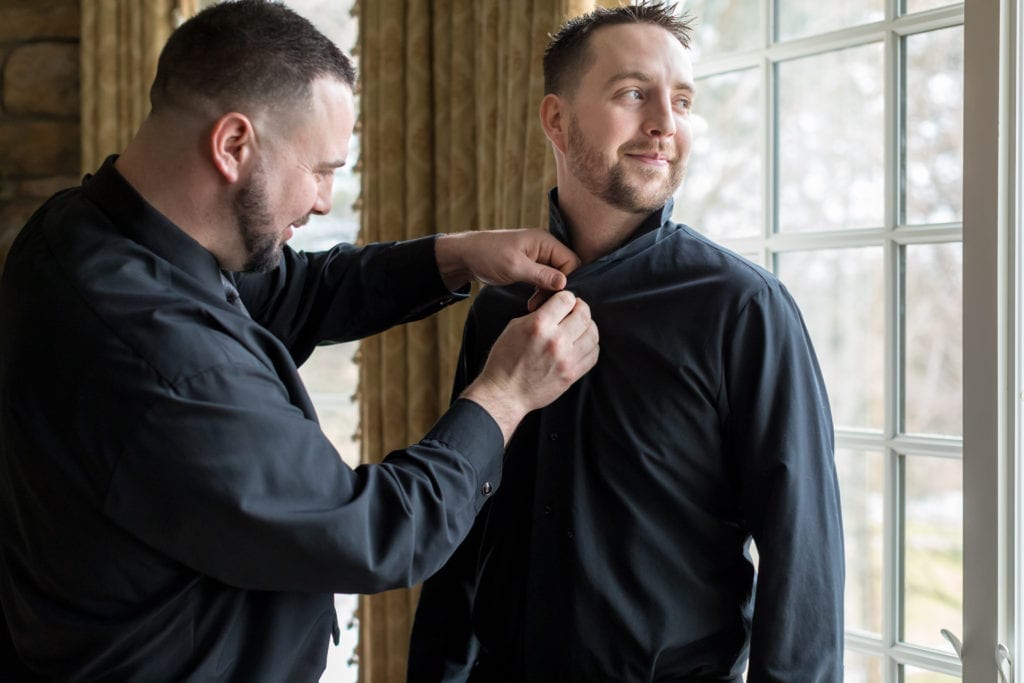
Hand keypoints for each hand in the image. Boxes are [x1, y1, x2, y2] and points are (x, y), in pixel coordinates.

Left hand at [435, 229, 580, 292]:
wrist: (466, 256)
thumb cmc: (488, 255)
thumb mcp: (514, 267)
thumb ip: (540, 275)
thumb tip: (565, 284)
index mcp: (546, 241)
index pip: (572, 262)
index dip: (567, 281)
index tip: (553, 298)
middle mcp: (546, 247)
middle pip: (567, 270)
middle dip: (557, 289)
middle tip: (542, 305)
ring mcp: (540, 257)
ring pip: (556, 278)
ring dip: (548, 293)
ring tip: (534, 305)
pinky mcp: (533, 267)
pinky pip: (546, 280)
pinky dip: (541, 292)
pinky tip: (532, 303)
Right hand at [461, 290, 598, 442]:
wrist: (505, 393)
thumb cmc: (505, 359)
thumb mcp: (514, 328)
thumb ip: (538, 315)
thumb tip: (557, 307)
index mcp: (539, 325)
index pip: (567, 299)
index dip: (566, 297)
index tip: (564, 302)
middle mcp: (556, 341)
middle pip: (584, 314)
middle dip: (581, 308)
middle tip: (575, 311)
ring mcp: (566, 359)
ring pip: (593, 333)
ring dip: (588, 327)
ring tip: (580, 327)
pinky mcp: (572, 374)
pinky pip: (593, 354)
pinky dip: (590, 346)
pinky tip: (581, 344)